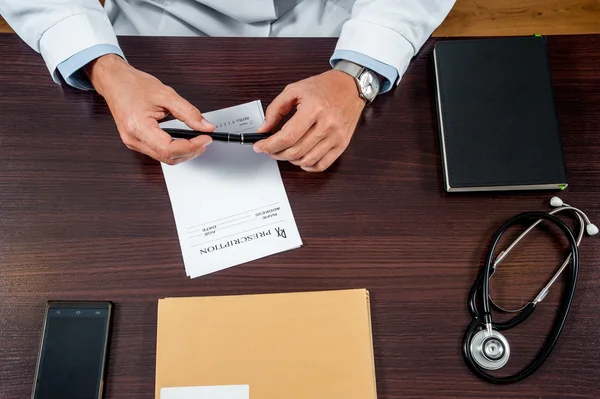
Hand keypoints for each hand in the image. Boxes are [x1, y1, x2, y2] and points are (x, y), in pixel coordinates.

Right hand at [84, 54, 214, 164]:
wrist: (114, 81)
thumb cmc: (132, 85)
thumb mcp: (166, 94)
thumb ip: (188, 112)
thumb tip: (206, 127)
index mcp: (139, 128)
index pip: (170, 149)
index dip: (192, 146)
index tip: (206, 138)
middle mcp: (134, 140)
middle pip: (168, 157)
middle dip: (191, 151)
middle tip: (205, 139)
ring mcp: (134, 143)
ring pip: (165, 158)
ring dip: (184, 152)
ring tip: (197, 139)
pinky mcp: (136, 142)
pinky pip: (159, 152)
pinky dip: (174, 149)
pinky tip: (183, 140)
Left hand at [254, 70, 364, 171]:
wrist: (350, 86)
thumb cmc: (324, 87)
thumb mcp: (294, 90)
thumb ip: (275, 109)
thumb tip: (264, 129)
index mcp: (314, 108)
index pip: (287, 136)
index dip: (269, 145)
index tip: (259, 146)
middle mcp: (327, 124)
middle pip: (295, 151)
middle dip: (276, 153)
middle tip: (270, 149)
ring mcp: (336, 136)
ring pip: (307, 160)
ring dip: (290, 160)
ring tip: (285, 151)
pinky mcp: (342, 144)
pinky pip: (322, 165)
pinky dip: (307, 166)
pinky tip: (301, 158)